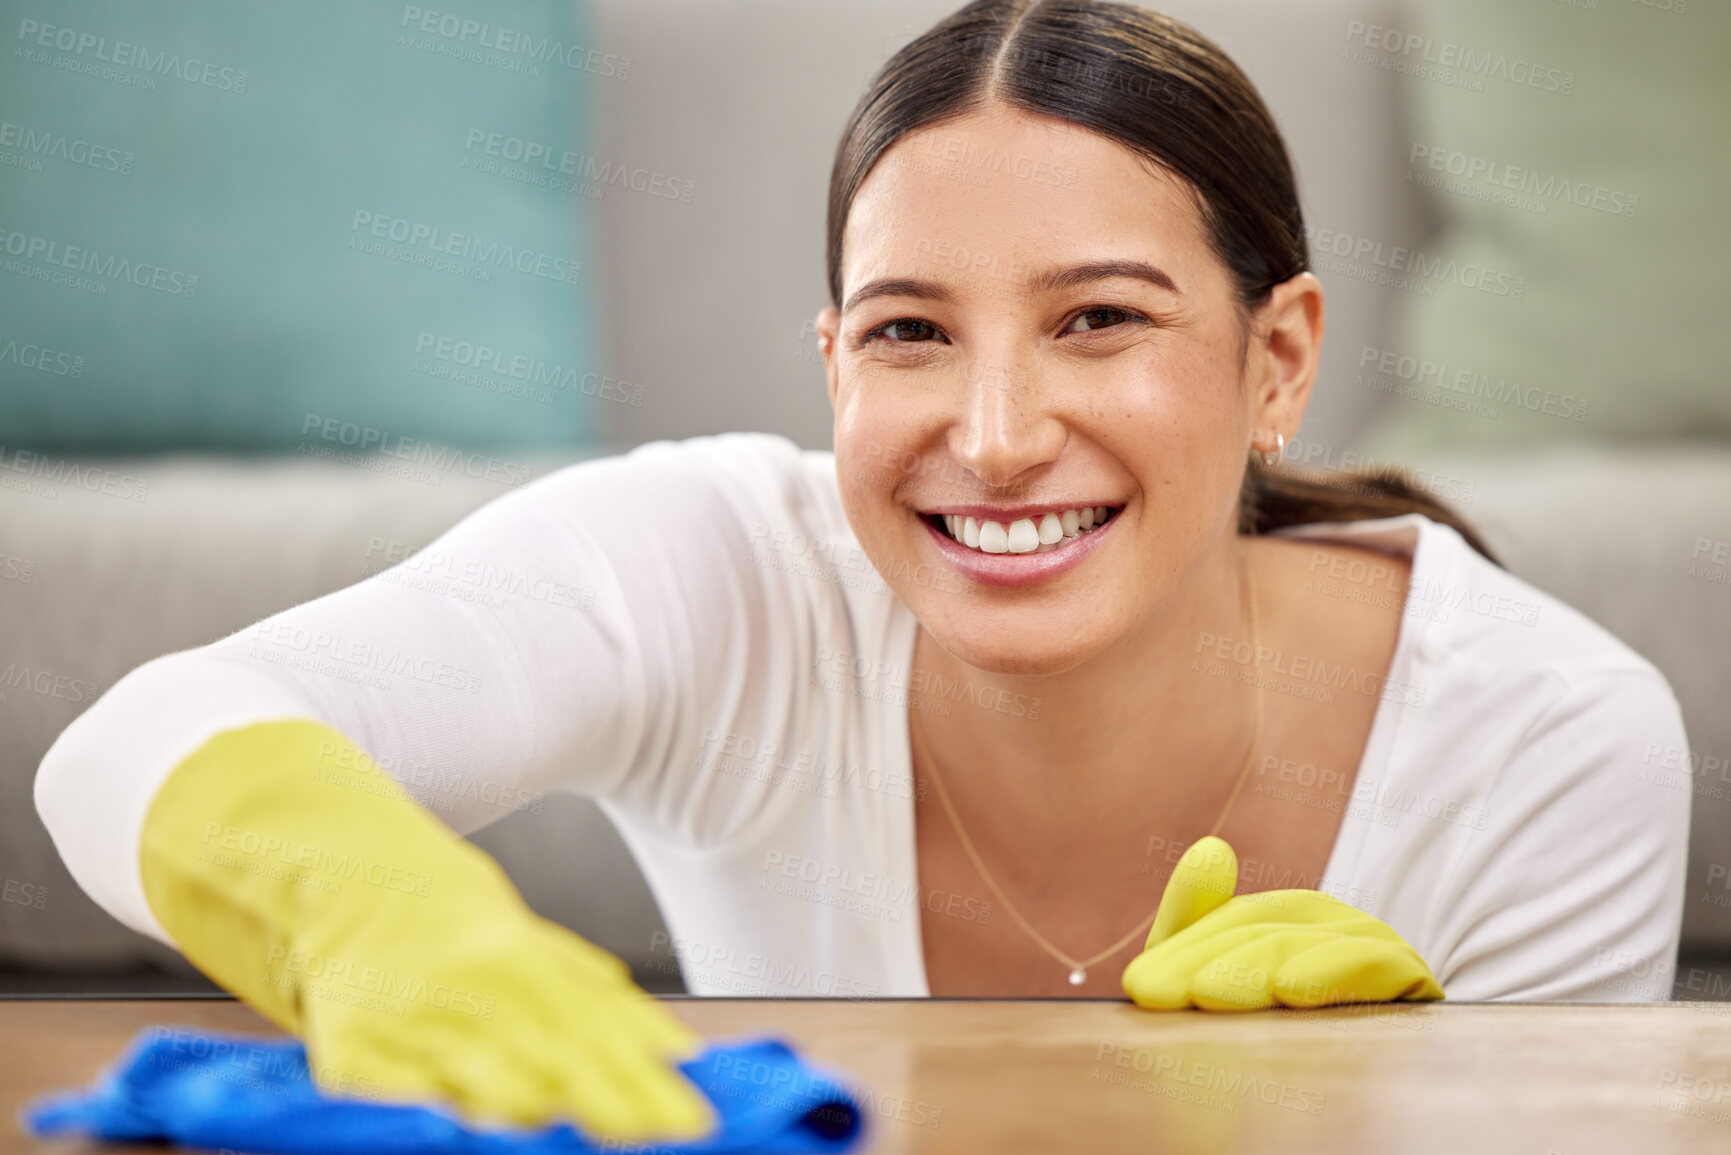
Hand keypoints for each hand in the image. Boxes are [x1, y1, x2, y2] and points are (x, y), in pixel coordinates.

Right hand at [142, 719, 717, 1144]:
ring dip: (535, 1118)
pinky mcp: (350, 1058)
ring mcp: (409, 1025)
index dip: (643, 1083)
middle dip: (611, 1108)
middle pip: (556, 1065)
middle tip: (663, 1137)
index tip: (690, 1121)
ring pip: (486, 1090)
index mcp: (511, 956)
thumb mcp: (517, 935)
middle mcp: (468, 991)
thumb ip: (587, 992)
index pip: (596, 1032)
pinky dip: (441, 1120)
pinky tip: (487, 1136)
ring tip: (589, 1145)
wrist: (314, 866)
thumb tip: (668, 1044)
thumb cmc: (425, 904)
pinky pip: (403, 1101)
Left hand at [1120, 836, 1443, 1010]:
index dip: (1184, 950)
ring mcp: (1378, 946)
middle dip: (1204, 962)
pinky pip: (1374, 966)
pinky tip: (1289, 986)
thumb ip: (1200, 921)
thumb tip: (1210, 847)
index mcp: (1293, 918)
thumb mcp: (1234, 970)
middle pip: (1262, 931)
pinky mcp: (1413, 977)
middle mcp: (1335, 923)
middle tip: (1158, 992)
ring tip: (1207, 991)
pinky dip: (1331, 971)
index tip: (1140, 987)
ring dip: (1254, 968)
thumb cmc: (1303, 1027)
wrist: (1401, 1078)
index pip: (1233, 924)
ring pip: (1306, 946)